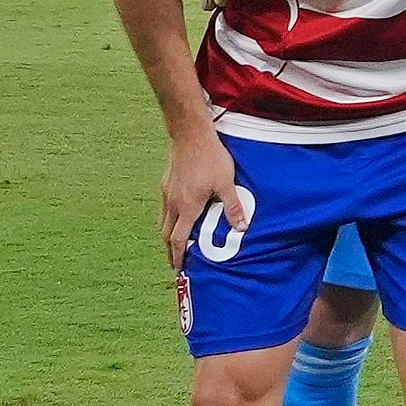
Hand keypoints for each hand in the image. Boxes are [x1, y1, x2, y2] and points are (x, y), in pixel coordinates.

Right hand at [163, 122, 245, 276]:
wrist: (191, 135)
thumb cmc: (211, 158)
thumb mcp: (226, 183)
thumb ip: (233, 206)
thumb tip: (242, 227)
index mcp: (187, 208)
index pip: (178, 240)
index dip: (178, 257)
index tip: (179, 269)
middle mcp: (173, 204)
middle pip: (166, 235)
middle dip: (170, 251)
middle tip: (175, 263)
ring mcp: (167, 193)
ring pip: (163, 222)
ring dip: (167, 236)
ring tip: (173, 245)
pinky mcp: (166, 184)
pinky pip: (163, 209)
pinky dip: (167, 220)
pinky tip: (175, 218)